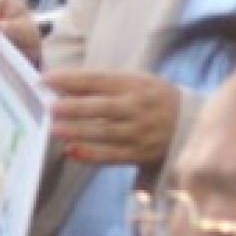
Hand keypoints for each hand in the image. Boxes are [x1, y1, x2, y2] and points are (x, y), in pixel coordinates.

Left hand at [46, 70, 180, 167]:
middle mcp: (137, 108)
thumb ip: (104, 83)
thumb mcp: (136, 81)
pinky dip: (91, 155)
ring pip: (105, 133)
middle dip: (75, 107)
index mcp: (135, 84)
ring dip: (78, 131)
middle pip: (103, 107)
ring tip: (55, 129)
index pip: (99, 80)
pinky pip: (112, 156)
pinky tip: (72, 151)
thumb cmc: (153, 98)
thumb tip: (66, 87)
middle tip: (50, 107)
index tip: (46, 79)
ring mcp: (139, 133)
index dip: (72, 79)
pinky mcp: (139, 154)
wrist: (189, 123)